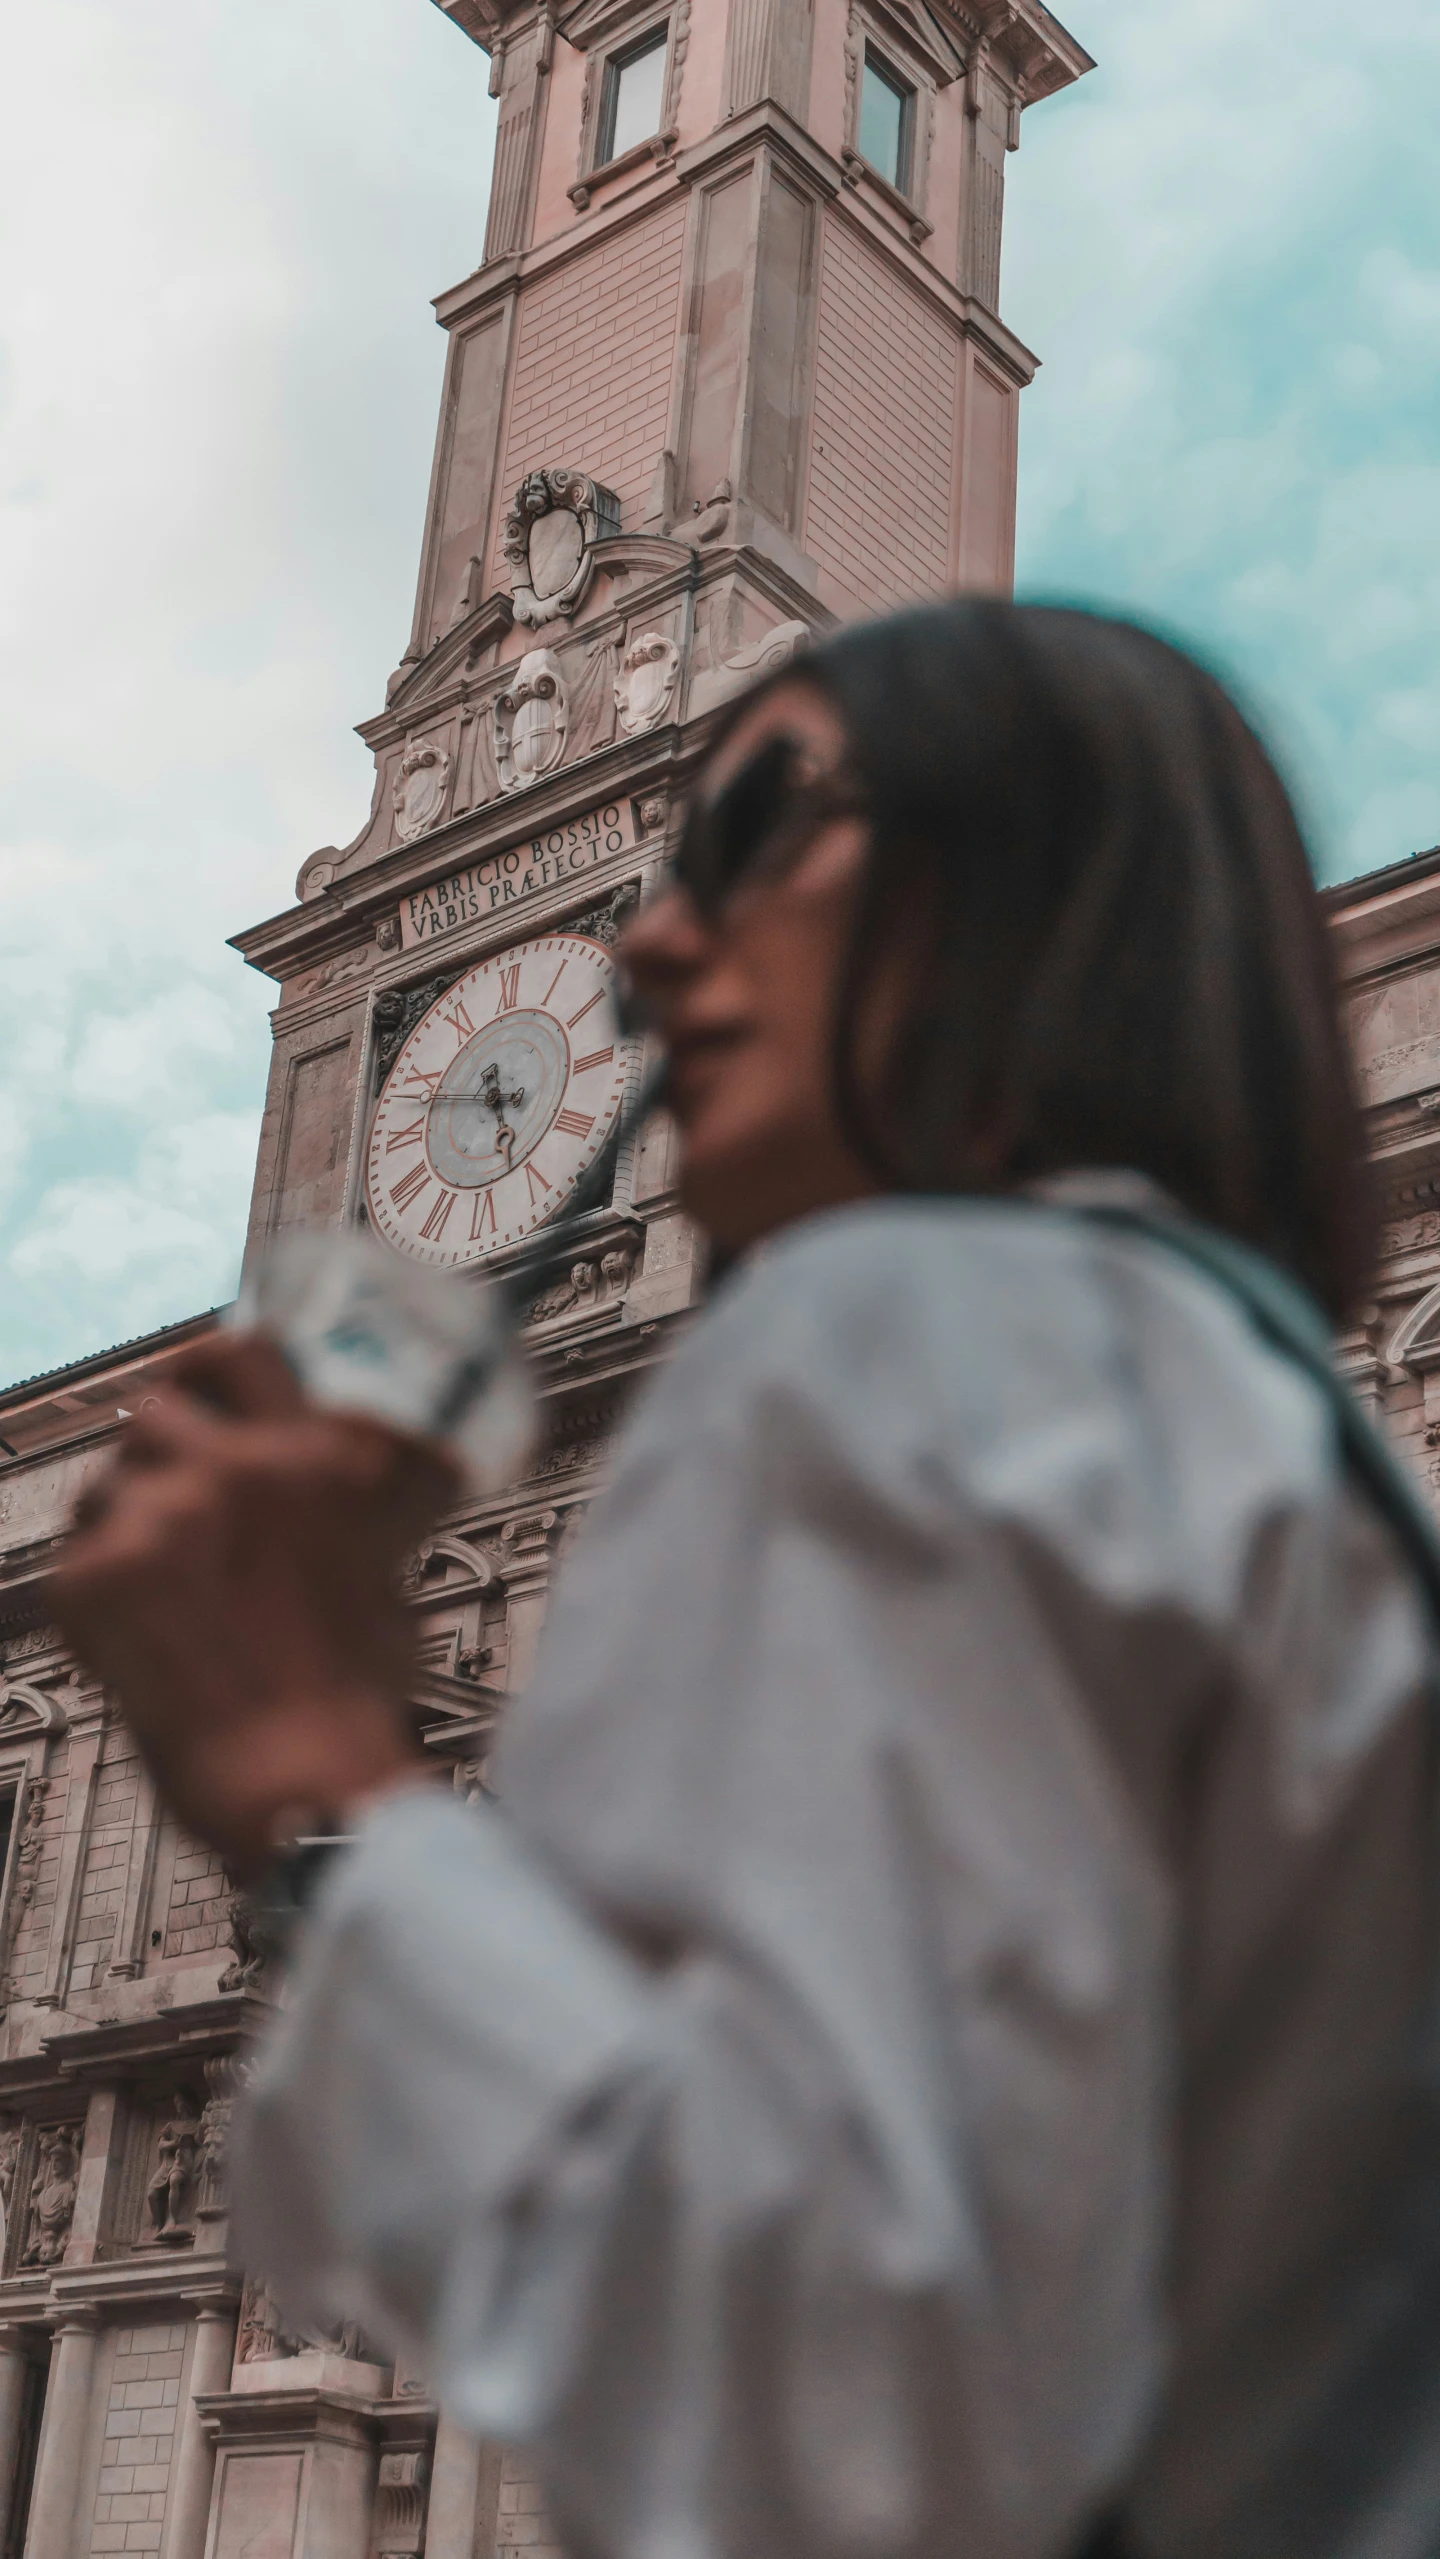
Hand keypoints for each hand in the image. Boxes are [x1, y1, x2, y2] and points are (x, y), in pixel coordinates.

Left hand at [52, 1331, 461, 1877]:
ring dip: (123, 1522)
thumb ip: (347, 1509)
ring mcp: (159, 1519)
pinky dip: (96, 1594)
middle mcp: (235, 1470)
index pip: (242, 1352)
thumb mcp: (387, 1569)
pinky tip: (137, 1640)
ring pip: (104, 1483)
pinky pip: (72, 1556)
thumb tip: (326, 1487)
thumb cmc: (350, 1698)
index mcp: (312, 1458)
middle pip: (154, 1409)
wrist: (299, 1782)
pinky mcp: (94, 1578)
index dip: (208, 1364)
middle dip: (156, 1453)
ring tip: (159, 1592)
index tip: (194, 1381)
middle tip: (165, 1500)